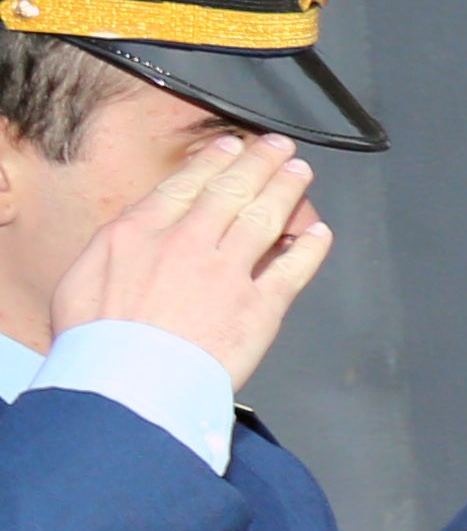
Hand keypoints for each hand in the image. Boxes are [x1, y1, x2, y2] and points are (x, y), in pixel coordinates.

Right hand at [52, 134, 325, 382]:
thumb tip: (128, 240)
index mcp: (138, 233)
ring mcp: (226, 273)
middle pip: (231, 192)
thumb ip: (114, 252)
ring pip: (265, 219)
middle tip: (278, 147)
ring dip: (286, 190)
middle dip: (258, 163)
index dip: (213, 162)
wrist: (127, 383)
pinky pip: (293, 269)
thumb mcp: (82, 281)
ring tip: (300, 173)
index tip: (230, 146)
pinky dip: (310, 248)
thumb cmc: (97, 343)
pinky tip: (319, 233)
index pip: (185, 185)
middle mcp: (186, 243)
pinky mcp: (259, 307)